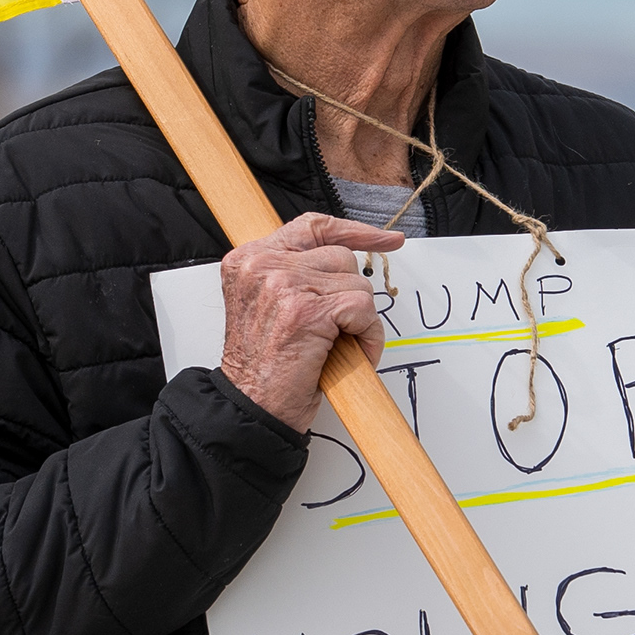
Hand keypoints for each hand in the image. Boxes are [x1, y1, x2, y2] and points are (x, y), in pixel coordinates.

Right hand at [217, 213, 402, 428]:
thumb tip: (346, 260)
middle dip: (351, 295)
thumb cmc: (264, 368)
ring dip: (359, 319)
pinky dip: (367, 335)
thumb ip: (296, 275)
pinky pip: (362, 308)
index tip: (385, 239)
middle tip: (339, 329)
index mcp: (249, 260)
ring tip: (339, 346)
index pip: (312, 227)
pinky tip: (349, 353)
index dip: (353, 232)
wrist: (252, 407)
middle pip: (340, 257)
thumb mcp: (270, 307)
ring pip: (355, 283)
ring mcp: (283, 284)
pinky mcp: (307, 310)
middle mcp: (262, 265)